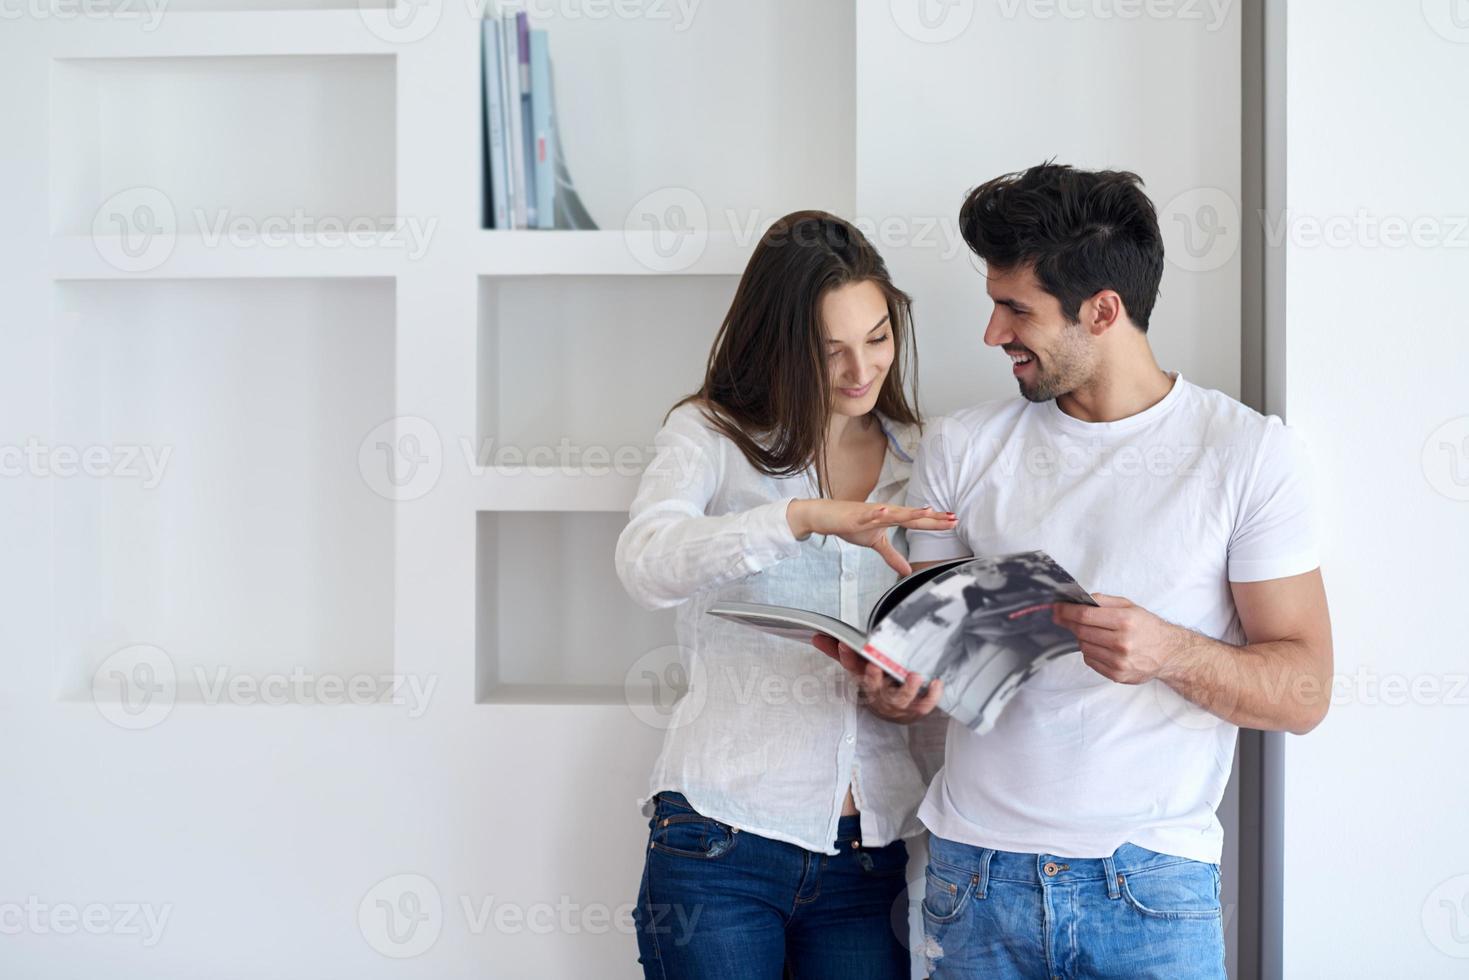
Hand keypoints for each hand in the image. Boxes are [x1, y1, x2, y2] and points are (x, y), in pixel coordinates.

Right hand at [787, 500, 956, 575]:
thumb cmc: (850, 524)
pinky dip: (877, 513)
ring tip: (927, 511)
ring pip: (894, 513)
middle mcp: (884, 513)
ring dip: (910, 512)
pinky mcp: (856, 516)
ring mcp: (871, 513)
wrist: (825, 516)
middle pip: (912, 515)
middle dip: (931, 517)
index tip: (954, 521)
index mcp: (890, 518)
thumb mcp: (875, 543)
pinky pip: (868, 515)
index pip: (916, 521)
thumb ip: (892, 556)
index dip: (935, 522)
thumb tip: (907, 571)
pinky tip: (886, 510)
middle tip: (952, 518)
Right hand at [812, 636, 944, 723]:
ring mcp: (899, 703)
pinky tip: (936, 682)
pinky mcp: (917, 708)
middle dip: (873, 679)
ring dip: (907, 689)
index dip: (847, 658)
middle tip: (874, 667)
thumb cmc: (876, 684)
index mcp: (864, 682)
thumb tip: (817, 636)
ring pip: (901, 699)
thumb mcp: (858, 667)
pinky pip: (925, 705)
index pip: (852, 670)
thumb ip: (840, 652)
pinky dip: (932, 696)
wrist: (894, 712)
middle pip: (874, 689)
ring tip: (914, 676)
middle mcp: (880, 694)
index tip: (845, 646)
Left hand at [1052, 594, 1191, 684]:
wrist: (1168, 653)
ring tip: (1093, 633)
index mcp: (1125, 621)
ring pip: (1084, 647)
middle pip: (1081, 632)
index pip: (1085, 616)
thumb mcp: (1130, 606)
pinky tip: (1101, 647)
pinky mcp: (1117, 674)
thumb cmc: (1147, 627)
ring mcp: (1119, 661)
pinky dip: (1090, 652)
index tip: (1056, 609)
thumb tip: (1079, 600)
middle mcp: (1122, 642)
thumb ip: (1104, 601)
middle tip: (1062, 618)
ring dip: (1082, 638)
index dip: (1066, 612)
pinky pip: (1090, 661)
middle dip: (1069, 623)